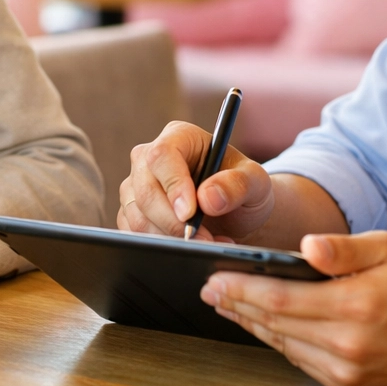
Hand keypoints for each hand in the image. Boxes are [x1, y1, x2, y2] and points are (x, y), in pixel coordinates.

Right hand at [117, 121, 274, 240]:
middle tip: (203, 240)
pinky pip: (134, 234)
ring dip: (171, 238)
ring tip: (206, 242)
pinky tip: (189, 248)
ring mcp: (136, 186)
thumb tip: (208, 197)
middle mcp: (150, 158)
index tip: (190, 213)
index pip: (162, 155)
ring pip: (137, 216)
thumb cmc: (242, 189)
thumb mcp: (255, 182)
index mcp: (179, 137)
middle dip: (174, 222)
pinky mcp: (131, 212)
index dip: (173, 185)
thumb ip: (238, 184)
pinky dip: (161, 246)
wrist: (235, 214)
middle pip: (145, 190)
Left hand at [202, 231, 386, 385]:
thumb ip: (345, 247)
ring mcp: (347, 368)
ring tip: (228, 304)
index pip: (280, 299)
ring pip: (283, 344)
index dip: (242, 289)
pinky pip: (300, 360)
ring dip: (251, 323)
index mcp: (354, 305)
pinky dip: (278, 340)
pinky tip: (263, 324)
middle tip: (210, 289)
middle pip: (274, 323)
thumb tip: (308, 247)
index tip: (215, 278)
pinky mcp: (348, 383)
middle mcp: (347, 343)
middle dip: (238, 304)